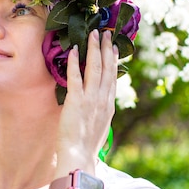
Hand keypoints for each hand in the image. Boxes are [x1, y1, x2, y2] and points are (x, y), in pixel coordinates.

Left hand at [56, 30, 117, 171]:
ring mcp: (90, 99)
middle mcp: (102, 99)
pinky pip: (76, 77)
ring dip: (94, 49)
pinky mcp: (76, 101)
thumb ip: (101, 113)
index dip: (114, 60)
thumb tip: (99, 106)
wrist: (80, 155)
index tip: (114, 47)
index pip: (113, 77)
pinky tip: (75, 50)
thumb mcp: (100, 126)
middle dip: (106, 49)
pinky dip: (75, 62)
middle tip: (105, 33)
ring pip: (94, 68)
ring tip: (93, 35)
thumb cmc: (86, 146)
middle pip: (106, 68)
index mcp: (109, 105)